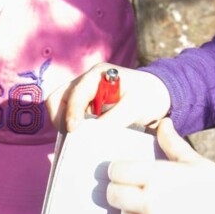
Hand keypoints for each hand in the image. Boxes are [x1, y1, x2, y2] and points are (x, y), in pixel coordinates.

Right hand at [46, 63, 171, 132]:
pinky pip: (67, 116)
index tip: (73, 130)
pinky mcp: (83, 106)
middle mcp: (85, 82)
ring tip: (76, 137)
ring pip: (59, 107)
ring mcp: (82, 94)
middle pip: (57, 97)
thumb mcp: (135, 106)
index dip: (71, 112)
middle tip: (70, 135)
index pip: (75, 93)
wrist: (156, 96)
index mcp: (97, 76)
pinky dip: (70, 127)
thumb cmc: (147, 96)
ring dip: (63, 123)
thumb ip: (114, 118)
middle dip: (59, 117)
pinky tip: (81, 137)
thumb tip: (93, 133)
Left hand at [107, 118, 214, 213]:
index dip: (120, 170)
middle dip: (120, 190)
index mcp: (156, 177)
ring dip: (131, 211)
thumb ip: (172, 144)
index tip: (126, 171)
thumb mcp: (196, 162)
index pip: (116, 171)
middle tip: (133, 189)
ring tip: (152, 207)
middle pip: (113, 195)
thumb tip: (163, 123)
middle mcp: (148, 203)